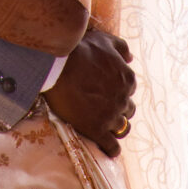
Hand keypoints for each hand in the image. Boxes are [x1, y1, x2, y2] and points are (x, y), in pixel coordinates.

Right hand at [45, 30, 135, 154]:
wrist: (57, 65)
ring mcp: (111, 116)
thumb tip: (130, 59)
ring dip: (116, 127)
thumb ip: (121, 47)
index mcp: (127, 79)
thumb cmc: (79, 49)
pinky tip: (107, 147)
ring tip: (105, 126)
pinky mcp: (97, 129)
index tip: (107, 91)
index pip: (129, 91)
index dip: (119, 91)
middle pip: (128, 110)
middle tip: (103, 107)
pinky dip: (111, 149)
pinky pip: (112, 147)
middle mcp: (123, 99)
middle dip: (119, 109)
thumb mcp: (104, 39)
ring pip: (122, 128)